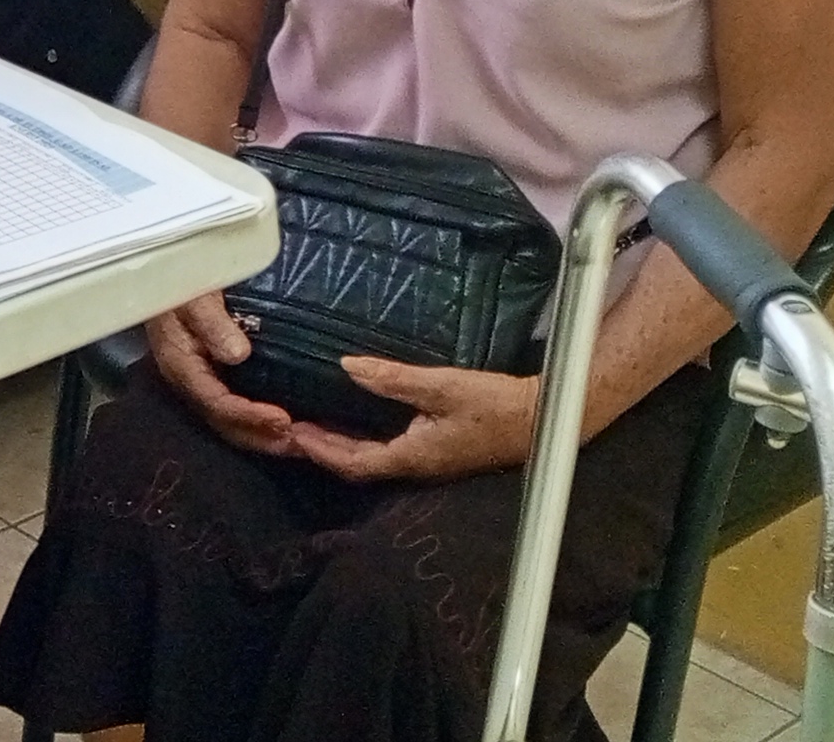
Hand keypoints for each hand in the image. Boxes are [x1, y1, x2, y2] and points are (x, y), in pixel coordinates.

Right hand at [142, 292, 303, 456]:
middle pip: (223, 422)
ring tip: (299, 442)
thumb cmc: (181, 277)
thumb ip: (212, 322)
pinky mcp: (212, 375)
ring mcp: (200, 380)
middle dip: (261, 437)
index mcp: (180, 365)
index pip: (216, 403)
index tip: (284, 420)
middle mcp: (189, 381)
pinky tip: (286, 421)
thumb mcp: (195, 294)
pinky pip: (235, 406)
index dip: (249, 416)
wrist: (163, 271)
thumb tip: (239, 355)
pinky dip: (260, 420)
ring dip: (263, 435)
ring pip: (229, 421)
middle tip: (300, 444)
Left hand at [283, 356, 543, 482]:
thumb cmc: (495, 404)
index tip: (292, 433)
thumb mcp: (443, 386)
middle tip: (291, 431)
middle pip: (358, 467)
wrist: (542, 420)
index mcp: (413, 457)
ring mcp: (428, 462)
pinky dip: (362, 441)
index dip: (321, 450)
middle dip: (323, 451)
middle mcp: (416, 467)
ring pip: (372, 461)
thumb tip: (346, 366)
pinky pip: (388, 452)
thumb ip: (394, 378)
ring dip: (341, 447)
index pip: (354, 463)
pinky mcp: (438, 452)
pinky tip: (355, 422)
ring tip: (313, 426)